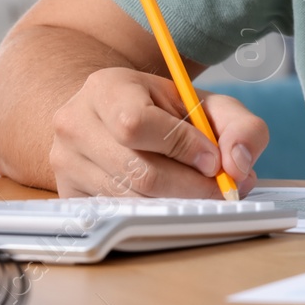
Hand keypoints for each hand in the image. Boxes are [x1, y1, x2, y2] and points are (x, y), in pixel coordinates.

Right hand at [48, 67, 268, 197]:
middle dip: (191, 186)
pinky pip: (118, 217)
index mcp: (106, 87)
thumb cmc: (165, 113)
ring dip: (177, 204)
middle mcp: (75, 124)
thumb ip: (240, 126)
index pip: (137, 123)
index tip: (213, 159)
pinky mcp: (68, 195)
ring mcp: (65, 163)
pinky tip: (172, 202)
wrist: (114, 119)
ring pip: (130, 201)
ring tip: (201, 194)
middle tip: (221, 189)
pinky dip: (154, 215)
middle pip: (138, 172)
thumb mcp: (206, 105)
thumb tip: (239, 164)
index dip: (182, 147)